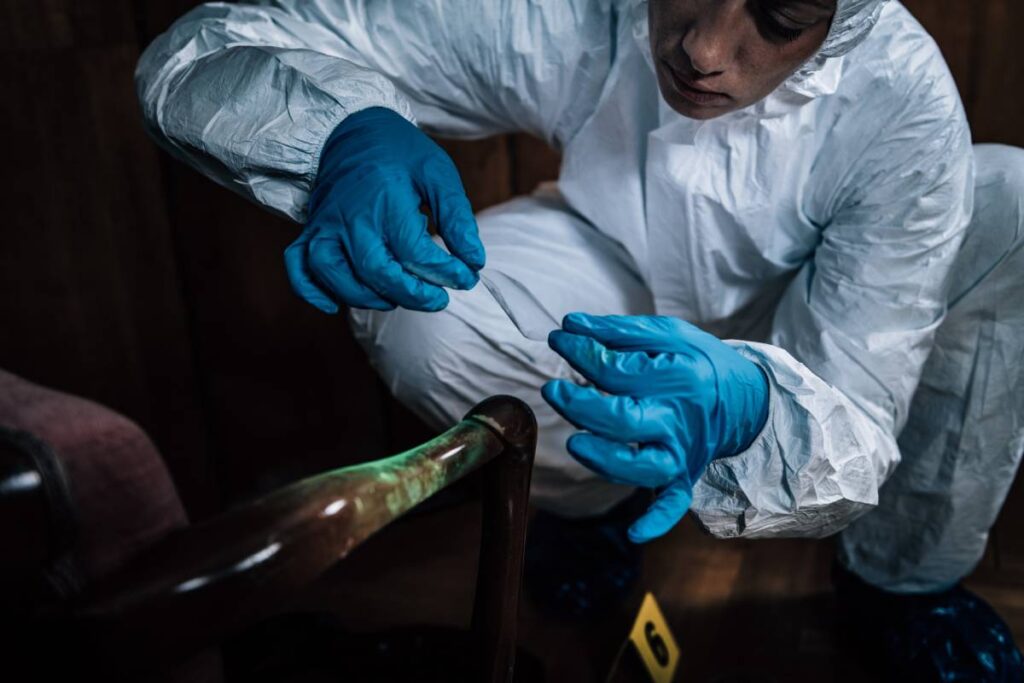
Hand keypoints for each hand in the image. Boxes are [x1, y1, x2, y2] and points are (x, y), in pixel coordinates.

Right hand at [285, 107, 484, 312]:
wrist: (353, 130)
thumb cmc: (400, 154)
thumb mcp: (438, 174)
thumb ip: (458, 218)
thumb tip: (473, 260)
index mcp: (387, 199)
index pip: (415, 251)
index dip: (445, 272)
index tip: (466, 276)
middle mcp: (351, 216)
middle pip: (375, 271)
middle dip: (412, 294)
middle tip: (439, 299)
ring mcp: (325, 226)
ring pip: (337, 277)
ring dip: (369, 298)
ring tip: (398, 297)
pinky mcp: (311, 232)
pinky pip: (300, 270)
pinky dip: (313, 292)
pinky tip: (337, 303)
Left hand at [542, 313, 768, 542]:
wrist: (747, 400)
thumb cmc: (700, 363)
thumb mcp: (669, 334)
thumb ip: (619, 331)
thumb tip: (571, 325)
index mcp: (677, 377)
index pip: (618, 370)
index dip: (582, 353)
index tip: (559, 339)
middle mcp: (678, 419)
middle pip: (624, 420)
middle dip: (582, 406)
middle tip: (553, 389)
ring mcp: (681, 452)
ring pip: (643, 467)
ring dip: (606, 460)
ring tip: (575, 442)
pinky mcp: (682, 476)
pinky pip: (673, 505)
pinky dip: (657, 521)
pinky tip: (635, 533)